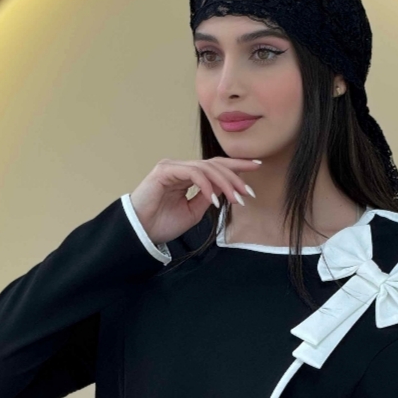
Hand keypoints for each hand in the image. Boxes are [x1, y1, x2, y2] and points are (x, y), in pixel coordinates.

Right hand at [129, 156, 261, 245]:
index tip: (257, 167)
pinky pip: (192, 174)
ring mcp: (172, 167)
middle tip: (248, 192)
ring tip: (235, 199)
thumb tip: (224, 190)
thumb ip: (207, 199)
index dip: (236, 166)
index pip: (215, 167)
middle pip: (214, 164)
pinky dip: (206, 186)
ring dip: (224, 184)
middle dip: (235, 176)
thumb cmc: (162, 224)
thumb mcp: (193, 212)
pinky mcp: (165, 171)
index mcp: (187, 176)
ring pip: (206, 168)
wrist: (141, 232)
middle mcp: (181, 168)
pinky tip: (214, 200)